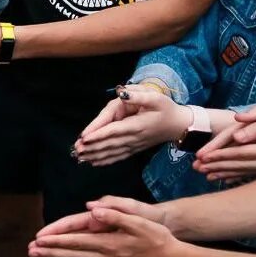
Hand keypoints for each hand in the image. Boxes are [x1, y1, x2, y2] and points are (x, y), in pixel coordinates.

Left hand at [28, 205, 184, 256]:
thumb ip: (116, 215)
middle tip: (30, 252)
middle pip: (71, 255)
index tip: (38, 240)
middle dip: (49, 253)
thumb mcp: (139, 221)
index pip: (76, 242)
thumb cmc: (158, 238)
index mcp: (109, 244)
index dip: (55, 241)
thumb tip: (94, 208)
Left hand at [72, 87, 189, 165]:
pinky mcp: (134, 149)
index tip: (84, 138)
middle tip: (76, 150)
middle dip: (92, 147)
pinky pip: (118, 156)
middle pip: (109, 143)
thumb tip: (122, 93)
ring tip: (80, 158)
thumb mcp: (156, 97)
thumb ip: (139, 95)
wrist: (179, 125)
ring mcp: (133, 145)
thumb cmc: (166, 109)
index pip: (114, 130)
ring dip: (95, 155)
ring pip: (112, 152)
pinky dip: (105, 160)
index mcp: (137, 124)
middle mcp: (133, 137)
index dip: (98, 134)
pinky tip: (93, 163)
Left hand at [193, 91, 255, 180]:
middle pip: (241, 165)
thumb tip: (237, 135)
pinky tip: (227, 179)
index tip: (201, 157)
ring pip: (247, 172)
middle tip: (196, 169)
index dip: (219, 154)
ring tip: (206, 176)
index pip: (240, 152)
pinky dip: (240, 176)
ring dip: (226, 173)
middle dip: (217, 166)